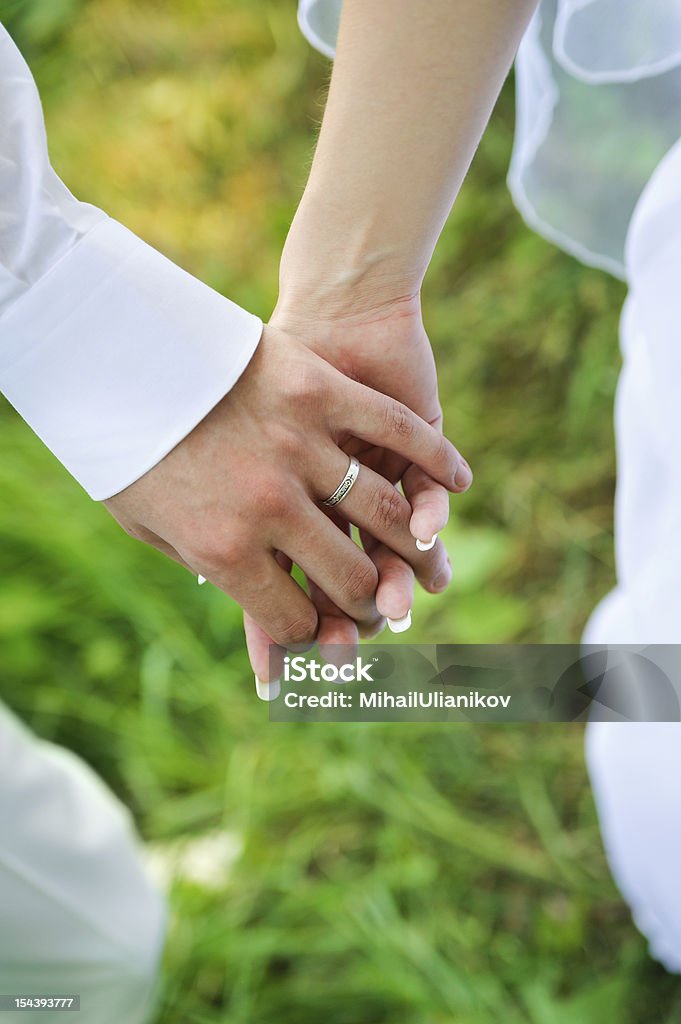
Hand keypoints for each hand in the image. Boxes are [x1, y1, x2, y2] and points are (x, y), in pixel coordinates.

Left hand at [105, 324, 464, 652]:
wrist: (126, 340)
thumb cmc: (128, 438)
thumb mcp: (145, 518)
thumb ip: (198, 562)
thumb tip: (232, 595)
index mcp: (221, 548)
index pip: (291, 618)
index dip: (311, 637)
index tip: (319, 637)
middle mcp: (268, 506)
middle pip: (349, 576)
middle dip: (368, 602)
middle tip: (377, 605)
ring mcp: (299, 447)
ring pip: (386, 514)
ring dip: (414, 545)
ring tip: (422, 556)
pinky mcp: (322, 392)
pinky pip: (400, 435)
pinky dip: (439, 461)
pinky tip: (460, 483)